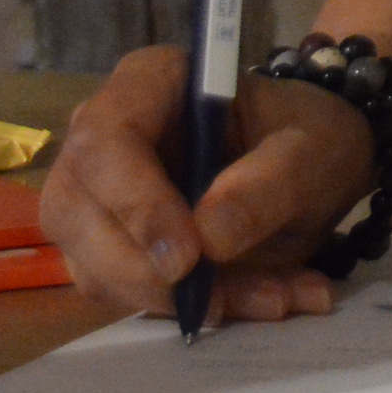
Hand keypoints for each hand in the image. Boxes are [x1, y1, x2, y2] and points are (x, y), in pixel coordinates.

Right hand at [40, 45, 375, 325]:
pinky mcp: (111, 247)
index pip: (105, 139)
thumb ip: (265, 186)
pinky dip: (191, 309)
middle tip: (218, 299)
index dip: (135, 202)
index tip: (189, 257)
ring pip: (94, 266)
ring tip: (268, 295)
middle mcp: (105, 139)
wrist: (315, 163)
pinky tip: (255, 300)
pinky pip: (126, 293)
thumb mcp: (310, 152)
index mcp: (148, 83)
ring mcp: (98, 197)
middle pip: (75, 211)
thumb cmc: (308, 135)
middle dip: (144, 270)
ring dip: (177, 299)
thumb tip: (207, 238)